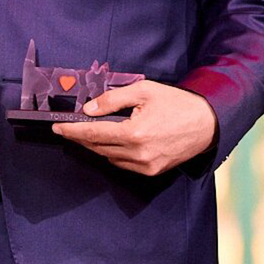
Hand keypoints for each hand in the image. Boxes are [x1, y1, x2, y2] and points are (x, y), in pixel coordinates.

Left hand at [51, 80, 218, 177]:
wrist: (207, 123)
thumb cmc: (176, 103)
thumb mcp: (143, 91)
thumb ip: (113, 100)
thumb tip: (88, 110)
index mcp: (134, 133)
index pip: (93, 133)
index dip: (72, 131)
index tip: (57, 127)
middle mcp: (138, 154)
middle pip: (98, 147)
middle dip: (82, 137)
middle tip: (70, 127)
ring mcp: (145, 166)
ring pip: (109, 157)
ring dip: (98, 145)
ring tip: (93, 131)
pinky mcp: (151, 172)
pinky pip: (123, 164)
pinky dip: (114, 153)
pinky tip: (114, 141)